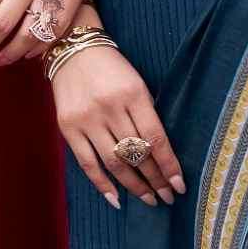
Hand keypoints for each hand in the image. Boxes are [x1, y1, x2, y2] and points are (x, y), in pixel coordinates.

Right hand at [50, 43, 185, 208]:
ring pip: (114, 163)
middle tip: (167, 197)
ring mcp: (86, 119)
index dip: (169, 166)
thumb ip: (147, 115)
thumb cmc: (111, 68)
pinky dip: (102, 184)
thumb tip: (161, 156)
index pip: (155, 139)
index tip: (179, 186)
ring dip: (134, 186)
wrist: (72, 50)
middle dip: (155, 180)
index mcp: (133, 94)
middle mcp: (109, 108)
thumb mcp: (137, 84)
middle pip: (136, 154)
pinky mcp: (68, 127)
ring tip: (148, 199)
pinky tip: (116, 199)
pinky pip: (86, 163)